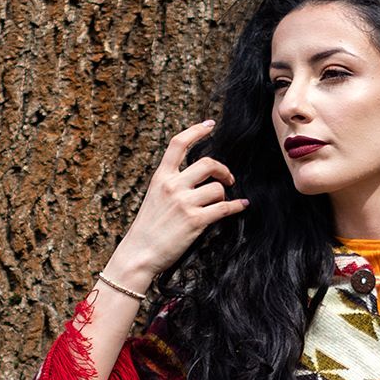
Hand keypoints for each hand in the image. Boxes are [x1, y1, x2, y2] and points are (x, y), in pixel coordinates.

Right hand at [107, 119, 249, 282]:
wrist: (139, 254)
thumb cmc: (147, 229)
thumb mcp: (154, 198)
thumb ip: (172, 184)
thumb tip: (198, 179)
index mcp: (161, 177)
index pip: (178, 144)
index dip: (196, 131)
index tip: (210, 125)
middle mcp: (172, 185)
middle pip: (208, 163)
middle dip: (223, 169)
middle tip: (229, 179)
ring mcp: (184, 203)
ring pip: (218, 188)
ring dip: (224, 195)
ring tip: (220, 204)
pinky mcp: (195, 221)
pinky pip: (224, 208)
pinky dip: (236, 206)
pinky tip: (241, 206)